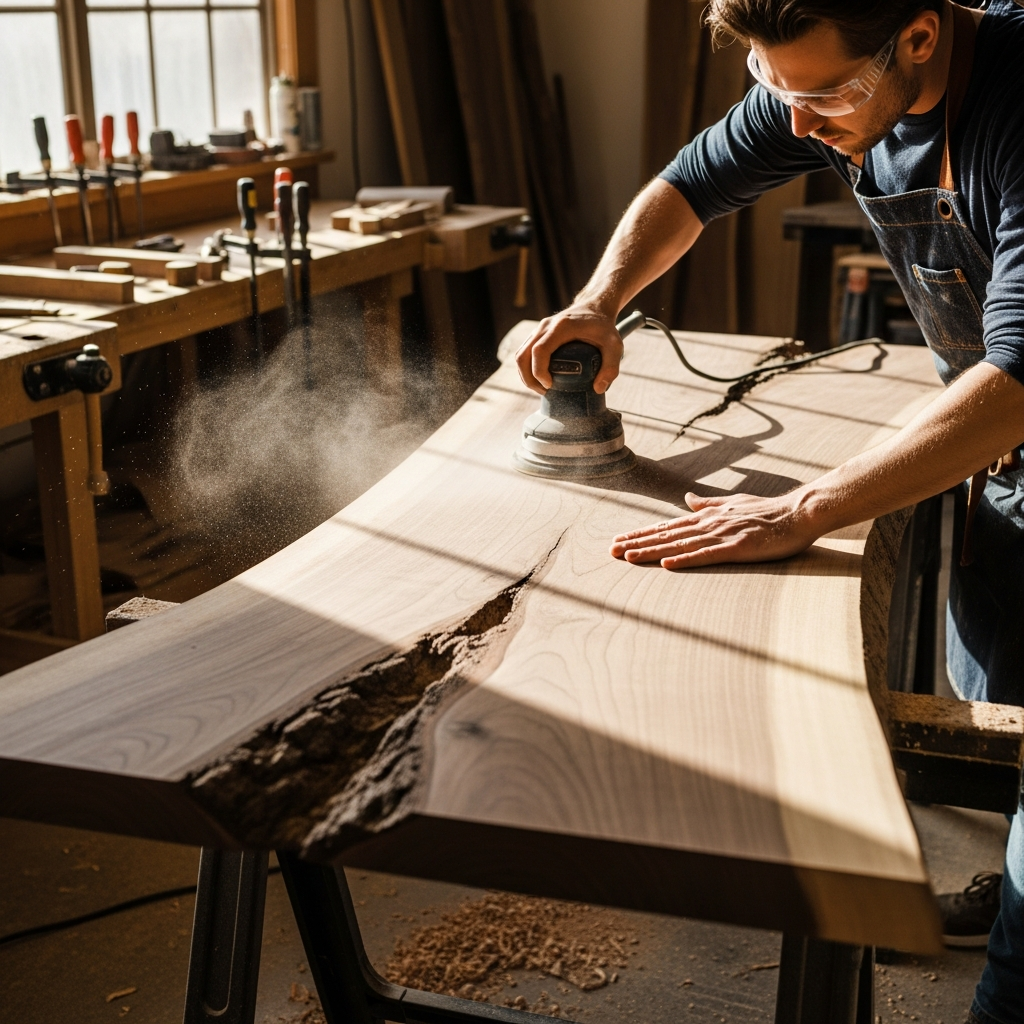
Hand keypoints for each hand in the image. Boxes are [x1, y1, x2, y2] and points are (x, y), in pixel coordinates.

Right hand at [516, 304, 623, 395]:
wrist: (594, 307)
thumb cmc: (603, 326)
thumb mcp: (614, 345)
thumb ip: (611, 367)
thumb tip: (598, 389)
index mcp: (561, 327)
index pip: (539, 350)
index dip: (539, 371)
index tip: (550, 385)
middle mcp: (545, 326)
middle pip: (523, 355)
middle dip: (529, 379)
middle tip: (545, 392)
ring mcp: (538, 329)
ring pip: (520, 355)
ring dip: (526, 376)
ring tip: (542, 389)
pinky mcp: (537, 334)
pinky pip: (524, 353)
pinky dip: (527, 369)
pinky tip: (539, 379)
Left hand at [610, 491, 821, 568]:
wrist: (799, 512)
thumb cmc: (768, 511)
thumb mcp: (733, 504)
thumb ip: (708, 504)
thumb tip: (687, 498)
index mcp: (707, 517)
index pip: (667, 527)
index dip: (642, 534)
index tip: (619, 540)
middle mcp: (709, 524)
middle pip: (666, 535)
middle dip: (637, 543)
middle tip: (611, 551)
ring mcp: (722, 535)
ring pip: (679, 544)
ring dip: (652, 551)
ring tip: (627, 557)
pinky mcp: (738, 547)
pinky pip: (707, 555)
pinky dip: (686, 559)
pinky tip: (666, 564)